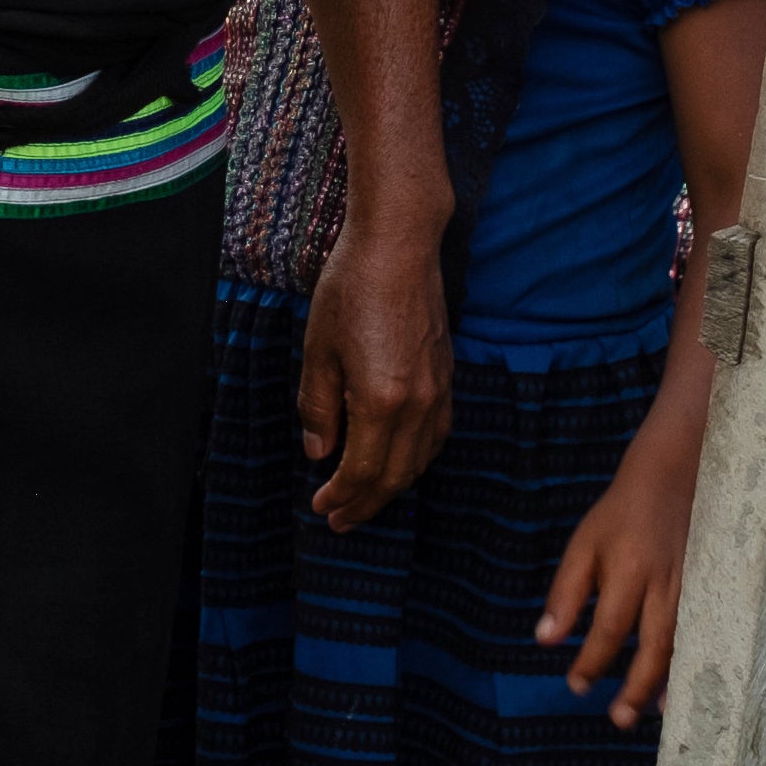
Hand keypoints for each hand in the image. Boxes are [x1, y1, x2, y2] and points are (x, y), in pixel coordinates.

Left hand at [297, 218, 453, 529]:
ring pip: (419, 460)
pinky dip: (415, 459)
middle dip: (366, 503)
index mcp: (381, 401)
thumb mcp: (318, 349)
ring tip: (365, 499)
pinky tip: (399, 461)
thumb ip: (319, 406)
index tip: (321, 507)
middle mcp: (417, 404)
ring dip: (392, 486)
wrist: (400, 245)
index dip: (341, 496)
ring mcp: (438, 391)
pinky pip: (435, 435)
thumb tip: (319, 452)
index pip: (362, 470)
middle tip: (340, 520)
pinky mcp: (447, 377)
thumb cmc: (352, 289)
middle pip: (395, 475)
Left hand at [541, 436, 695, 727]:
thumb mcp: (583, 545)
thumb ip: (566, 593)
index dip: (593, 659)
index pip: (610, 626)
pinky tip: (679, 688)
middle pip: (653, 644)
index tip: (577, 685)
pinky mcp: (710, 590)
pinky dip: (690, 664)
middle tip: (618, 718)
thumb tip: (546, 640)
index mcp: (629, 569)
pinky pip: (700, 636)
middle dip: (635, 685)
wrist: (674, 477)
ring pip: (681, 644)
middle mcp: (665, 583)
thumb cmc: (620, 515)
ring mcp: (693, 588)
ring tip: (647, 713)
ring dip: (664, 682)